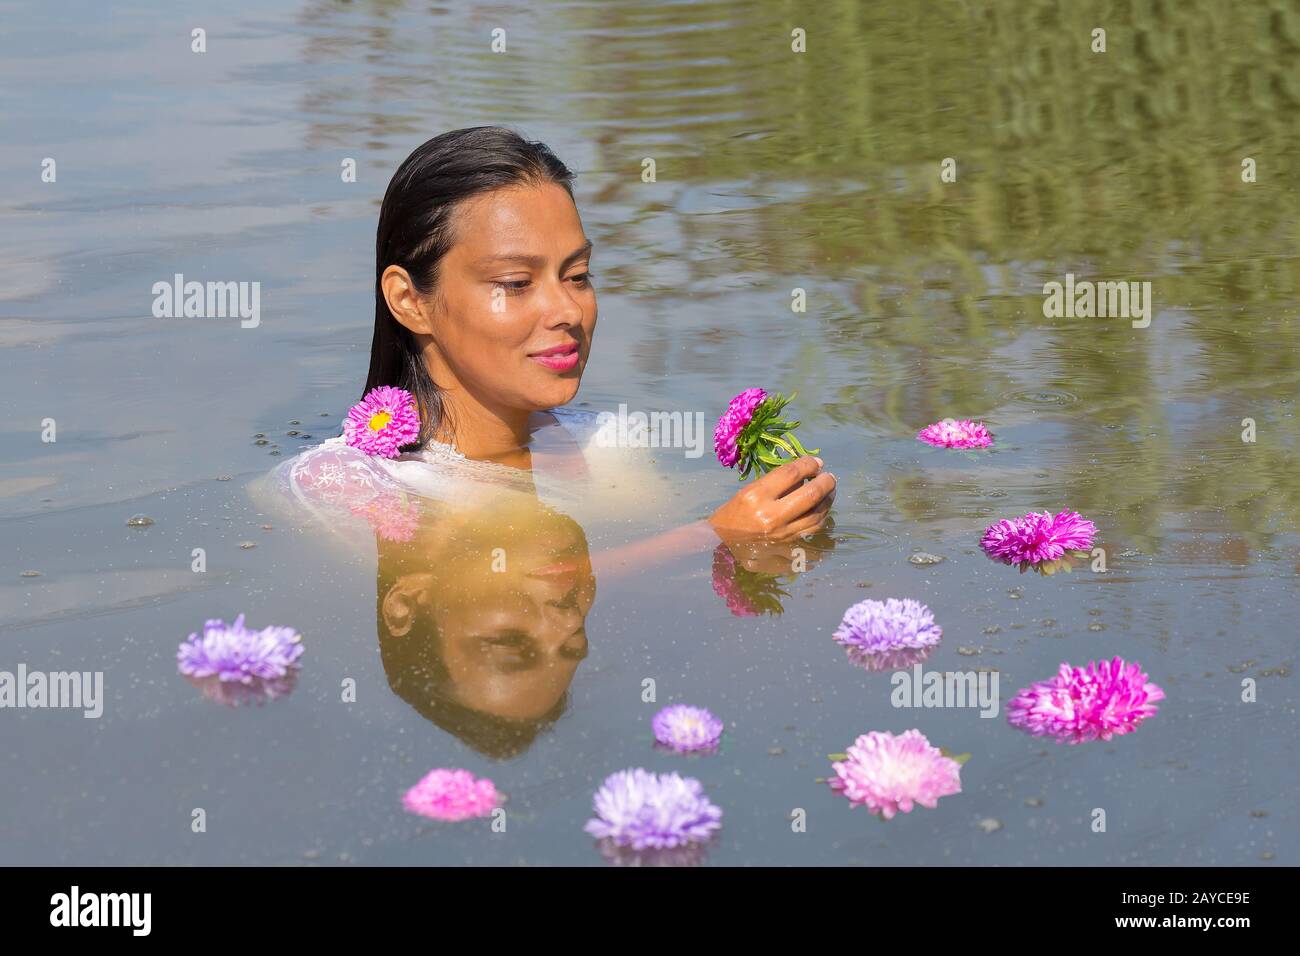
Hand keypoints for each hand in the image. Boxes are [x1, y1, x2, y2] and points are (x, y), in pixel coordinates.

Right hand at [708, 455, 835, 540]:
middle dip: (826, 482)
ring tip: (828, 494)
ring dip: (827, 502)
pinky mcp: (785, 551)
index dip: (809, 464)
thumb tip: (807, 471)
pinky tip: (821, 514)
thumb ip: (777, 482)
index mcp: (757, 496)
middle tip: (829, 477)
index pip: (792, 474)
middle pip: (810, 495)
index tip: (817, 462)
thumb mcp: (750, 490)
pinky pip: (811, 537)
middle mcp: (770, 517)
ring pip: (816, 517)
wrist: (721, 543)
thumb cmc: (734, 512)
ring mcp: (780, 536)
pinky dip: (821, 523)